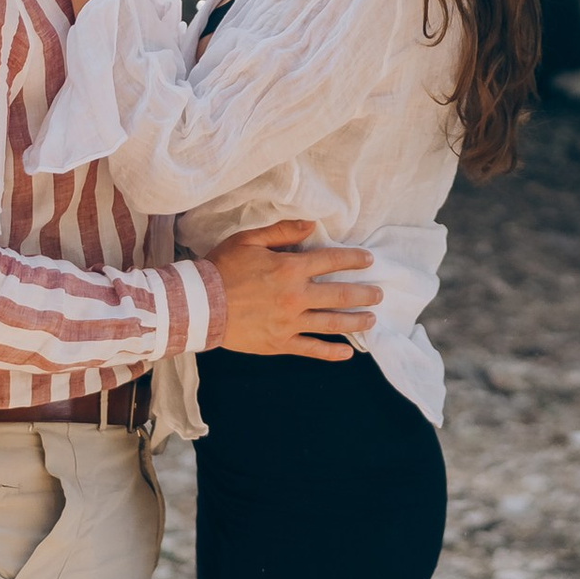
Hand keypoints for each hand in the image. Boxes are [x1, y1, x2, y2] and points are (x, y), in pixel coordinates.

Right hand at [206, 217, 381, 360]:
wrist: (200, 305)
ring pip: (331, 323)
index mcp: (290, 268)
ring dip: (355, 322)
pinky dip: (331, 352)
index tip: (369, 261)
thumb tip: (311, 225)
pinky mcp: (280, 343)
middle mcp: (295, 296)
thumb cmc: (223, 267)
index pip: (331, 261)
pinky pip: (311, 349)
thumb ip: (283, 232)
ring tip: (372, 320)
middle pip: (339, 295)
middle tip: (379, 294)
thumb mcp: (250, 239)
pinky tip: (347, 353)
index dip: (353, 260)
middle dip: (363, 294)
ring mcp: (289, 323)